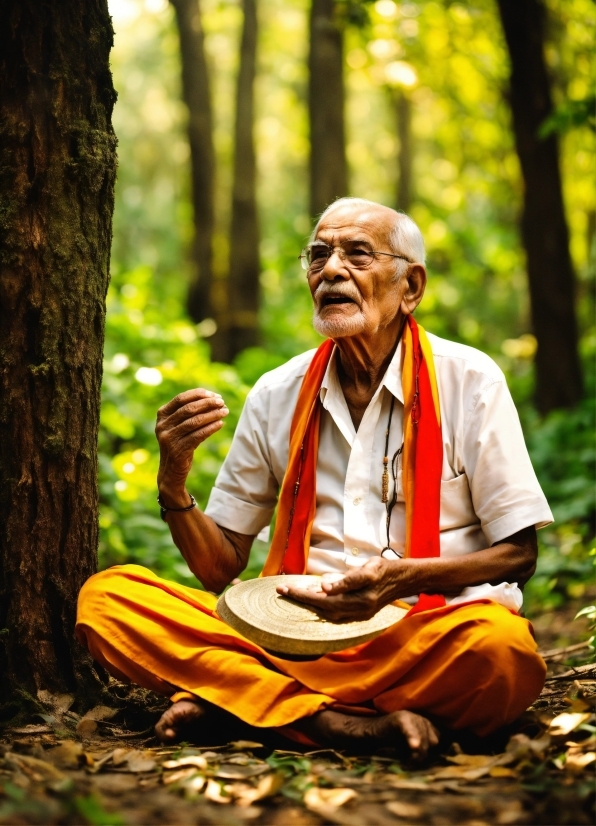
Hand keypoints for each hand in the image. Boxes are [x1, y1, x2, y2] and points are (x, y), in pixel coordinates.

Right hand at [156, 389, 228, 500]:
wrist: (171, 470)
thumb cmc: (179, 443)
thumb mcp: (179, 426)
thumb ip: (189, 413)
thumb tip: (214, 399)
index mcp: (162, 415)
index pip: (181, 399)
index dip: (198, 395)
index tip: (214, 395)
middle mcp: (163, 425)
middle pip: (189, 409)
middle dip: (207, 404)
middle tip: (222, 402)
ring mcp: (169, 438)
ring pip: (194, 422)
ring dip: (212, 415)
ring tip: (225, 412)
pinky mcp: (178, 450)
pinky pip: (198, 435)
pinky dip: (211, 428)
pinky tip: (221, 424)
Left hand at [277, 557, 416, 621]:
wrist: (403, 581)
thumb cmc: (385, 569)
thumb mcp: (369, 567)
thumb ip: (348, 578)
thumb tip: (325, 586)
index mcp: (363, 595)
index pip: (330, 595)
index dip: (307, 594)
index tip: (290, 589)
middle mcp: (360, 608)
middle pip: (324, 607)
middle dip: (301, 599)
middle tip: (282, 590)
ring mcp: (359, 615)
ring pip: (327, 614)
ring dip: (308, 605)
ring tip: (291, 594)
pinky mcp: (359, 616)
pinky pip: (334, 615)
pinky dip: (320, 609)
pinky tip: (310, 601)